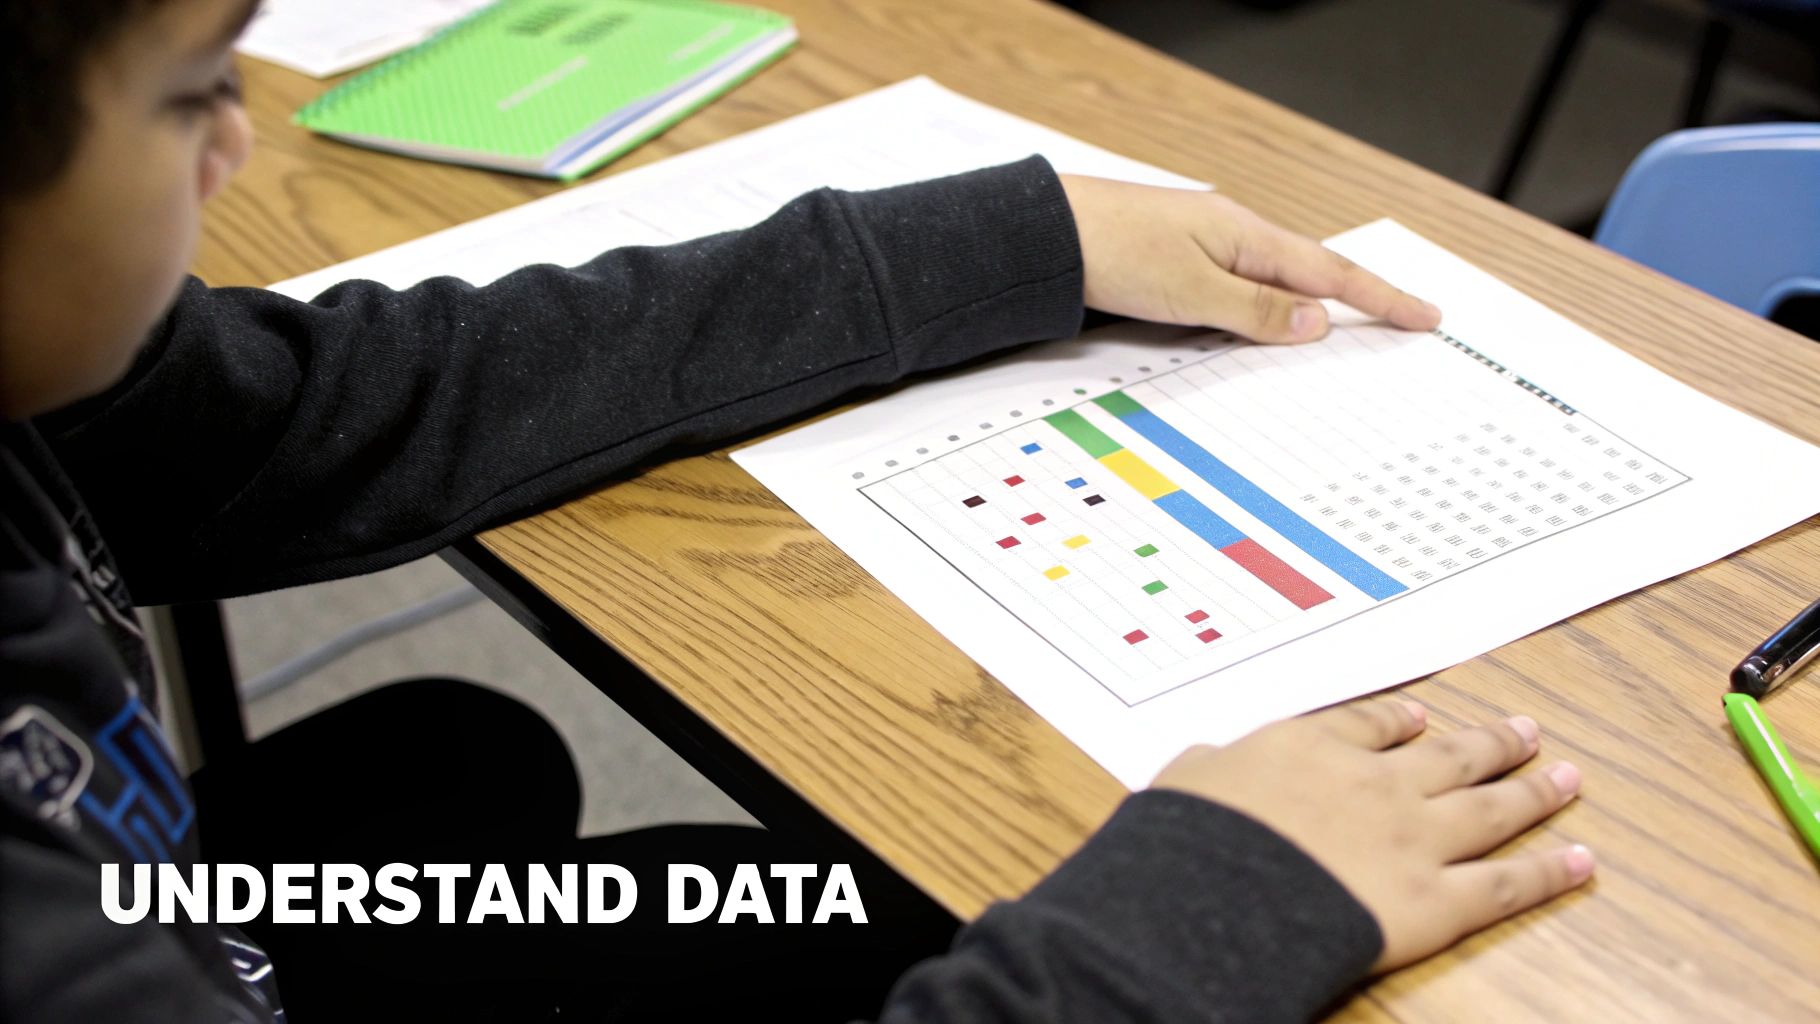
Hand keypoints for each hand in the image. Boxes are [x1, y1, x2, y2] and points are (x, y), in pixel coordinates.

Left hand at [1058, 175, 1442, 342]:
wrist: (1049, 237)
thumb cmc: (1115, 252)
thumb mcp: (1194, 291)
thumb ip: (1257, 310)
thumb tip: (1318, 321)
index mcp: (1247, 236)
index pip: (1331, 273)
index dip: (1382, 298)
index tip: (1426, 316)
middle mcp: (1234, 237)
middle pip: (1311, 276)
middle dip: (1359, 302)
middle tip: (1405, 323)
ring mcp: (1207, 250)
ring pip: (1274, 288)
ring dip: (1308, 313)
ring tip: (1353, 332)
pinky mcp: (1179, 266)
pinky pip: (1240, 293)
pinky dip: (1265, 314)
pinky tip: (1269, 329)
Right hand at [1151, 700, 1590, 970]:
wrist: (1222, 893)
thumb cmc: (1193, 837)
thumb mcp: (1185, 779)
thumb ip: (1208, 766)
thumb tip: (1204, 762)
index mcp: (1313, 747)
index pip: (1372, 724)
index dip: (1404, 720)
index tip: (1425, 716)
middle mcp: (1376, 784)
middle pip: (1450, 756)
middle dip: (1491, 742)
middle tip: (1526, 732)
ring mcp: (1415, 839)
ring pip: (1491, 808)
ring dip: (1533, 791)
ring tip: (1566, 779)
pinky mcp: (1438, 901)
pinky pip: (1507, 884)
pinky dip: (1549, 872)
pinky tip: (1580, 860)